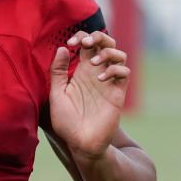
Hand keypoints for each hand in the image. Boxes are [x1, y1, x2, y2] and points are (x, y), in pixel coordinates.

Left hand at [49, 31, 129, 160]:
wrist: (81, 143)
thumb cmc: (67, 122)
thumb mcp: (57, 94)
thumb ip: (58, 72)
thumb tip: (63, 48)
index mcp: (81, 71)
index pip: (87, 44)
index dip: (81, 37)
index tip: (71, 43)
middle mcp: (96, 73)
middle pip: (106, 42)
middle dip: (97, 36)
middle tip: (86, 44)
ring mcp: (109, 82)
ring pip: (119, 54)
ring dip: (107, 52)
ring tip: (93, 63)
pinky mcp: (118, 93)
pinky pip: (124, 72)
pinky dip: (114, 69)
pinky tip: (101, 79)